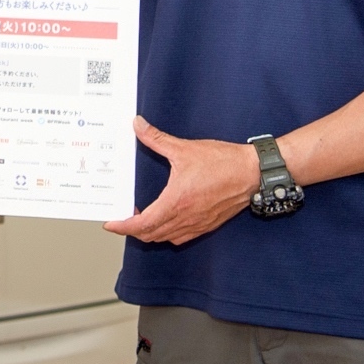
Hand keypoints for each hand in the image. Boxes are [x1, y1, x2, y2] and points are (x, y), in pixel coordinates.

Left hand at [104, 117, 258, 244]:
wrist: (252, 173)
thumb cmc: (223, 162)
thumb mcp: (184, 148)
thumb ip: (157, 138)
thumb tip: (138, 126)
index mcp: (175, 202)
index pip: (141, 225)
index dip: (122, 226)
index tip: (111, 223)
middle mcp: (184, 218)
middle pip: (149, 235)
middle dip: (133, 230)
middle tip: (124, 218)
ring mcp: (196, 224)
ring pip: (164, 238)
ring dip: (150, 232)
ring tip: (142, 219)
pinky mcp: (207, 225)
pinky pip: (180, 238)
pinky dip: (167, 234)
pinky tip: (167, 221)